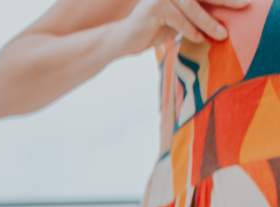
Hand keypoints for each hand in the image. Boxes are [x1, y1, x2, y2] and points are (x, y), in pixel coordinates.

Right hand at [111, 0, 248, 54]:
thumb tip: (222, 17)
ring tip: (223, 34)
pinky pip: (179, 19)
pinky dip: (191, 30)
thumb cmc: (153, 31)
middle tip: (244, 5)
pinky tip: (201, 39)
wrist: (124, 39)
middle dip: (226, 0)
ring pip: (193, 6)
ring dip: (209, 21)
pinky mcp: (155, 8)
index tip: (243, 2)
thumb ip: (196, 15)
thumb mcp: (180, 21)